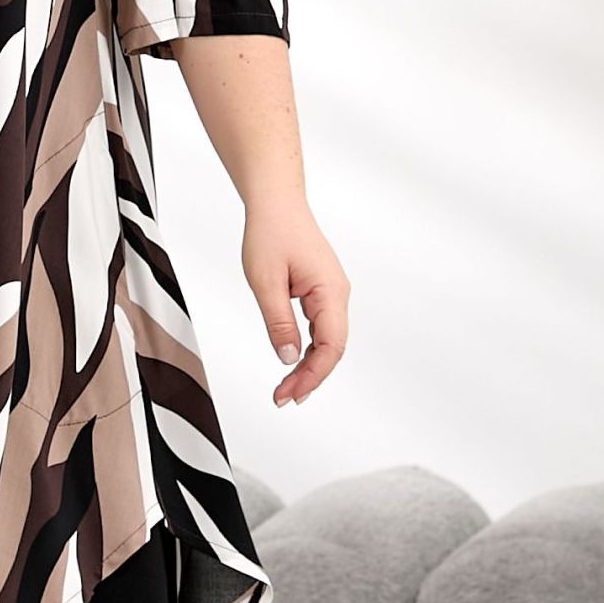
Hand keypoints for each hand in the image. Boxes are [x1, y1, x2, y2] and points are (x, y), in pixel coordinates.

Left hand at [240, 198, 347, 406]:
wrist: (276, 204)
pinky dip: (307, 349)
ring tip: (285, 388)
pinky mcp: (321, 292)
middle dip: (309, 377)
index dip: (312, 375)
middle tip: (282, 398)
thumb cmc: (271, 233)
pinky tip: (293, 362)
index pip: (331, 346)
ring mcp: (331, 294)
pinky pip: (320, 328)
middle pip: (332, 349)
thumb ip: (278, 322)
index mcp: (330, 292)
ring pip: (327, 341)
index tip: (289, 394)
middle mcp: (337, 295)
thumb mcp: (266, 281)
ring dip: (308, 366)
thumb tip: (288, 358)